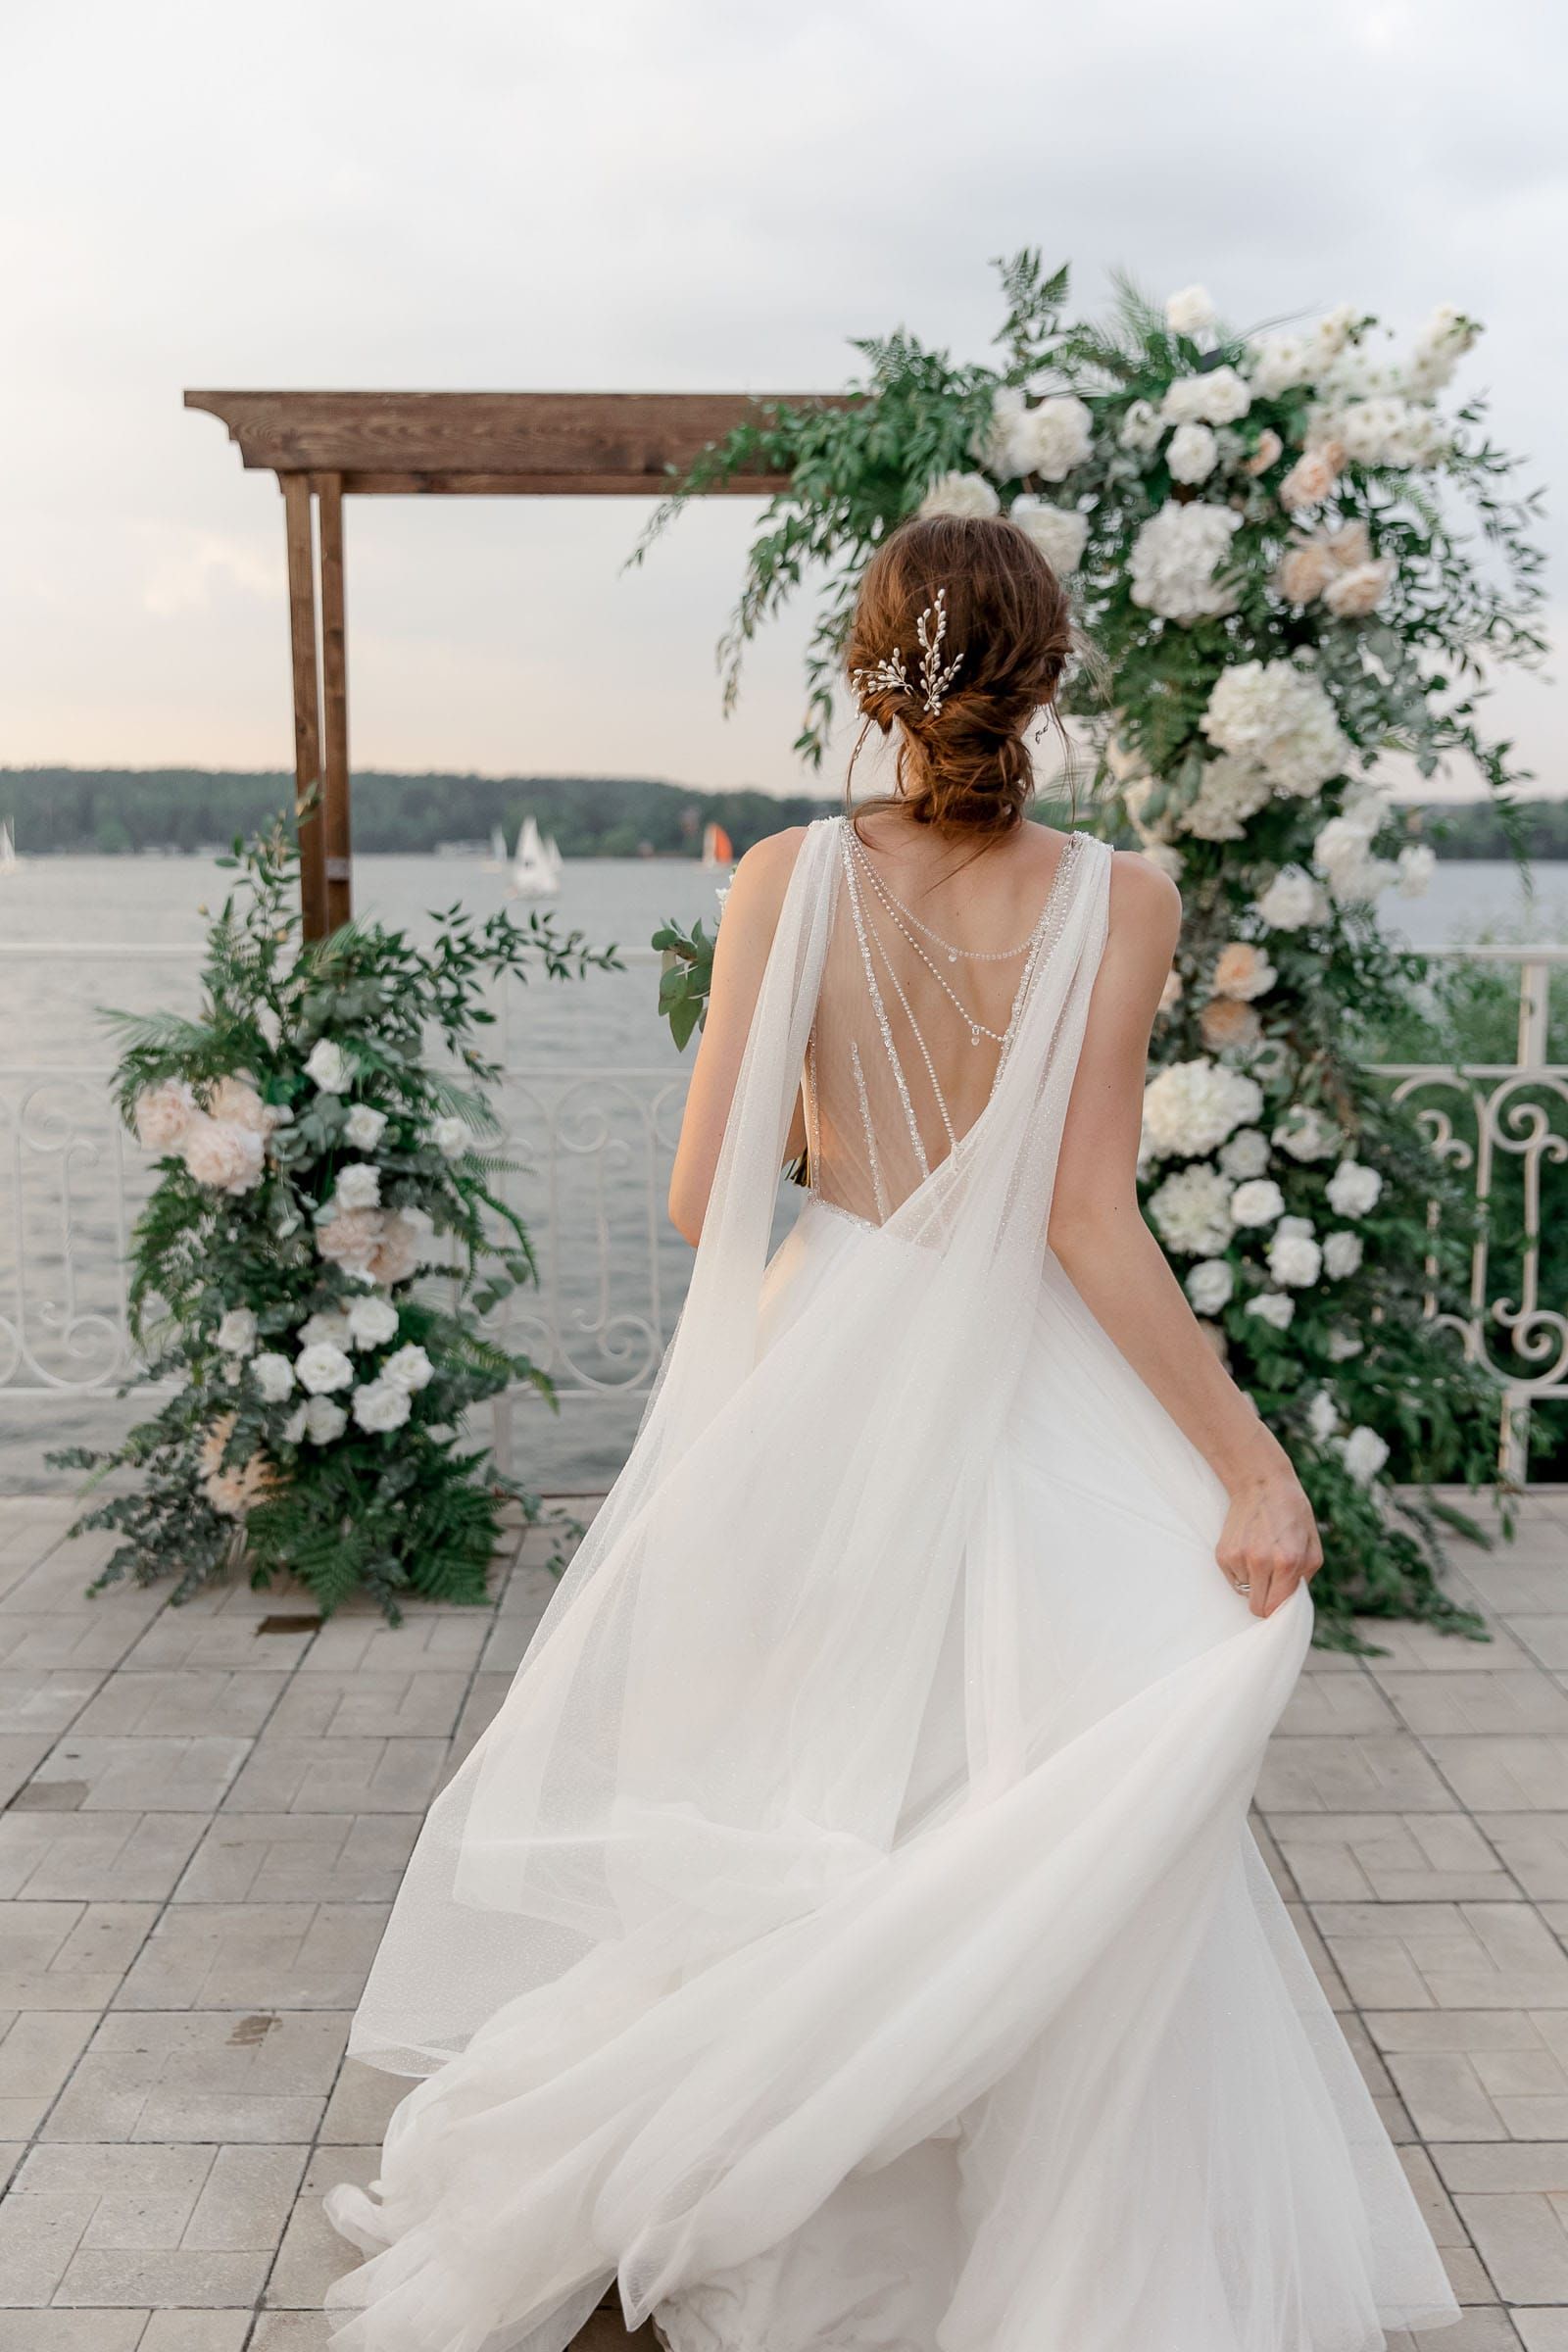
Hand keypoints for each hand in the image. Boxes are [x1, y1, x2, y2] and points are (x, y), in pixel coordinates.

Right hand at [1215, 1471, 1322, 1618]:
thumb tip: (1291, 1602)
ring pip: (1244, 1593)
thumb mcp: (1313, 1547)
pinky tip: (1249, 1552)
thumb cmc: (1292, 1515)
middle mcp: (1261, 1562)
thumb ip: (1305, 1579)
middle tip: (1271, 1587)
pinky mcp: (1223, 1554)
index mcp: (1288, 1562)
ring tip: (1261, 1559)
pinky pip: (1232, 1579)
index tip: (1281, 1606)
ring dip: (1254, 1583)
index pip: (1276, 1609)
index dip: (1279, 1611)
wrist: (1261, 1484)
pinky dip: (1241, 1572)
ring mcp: (1238, 1558)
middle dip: (1265, 1602)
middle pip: (1256, 1608)